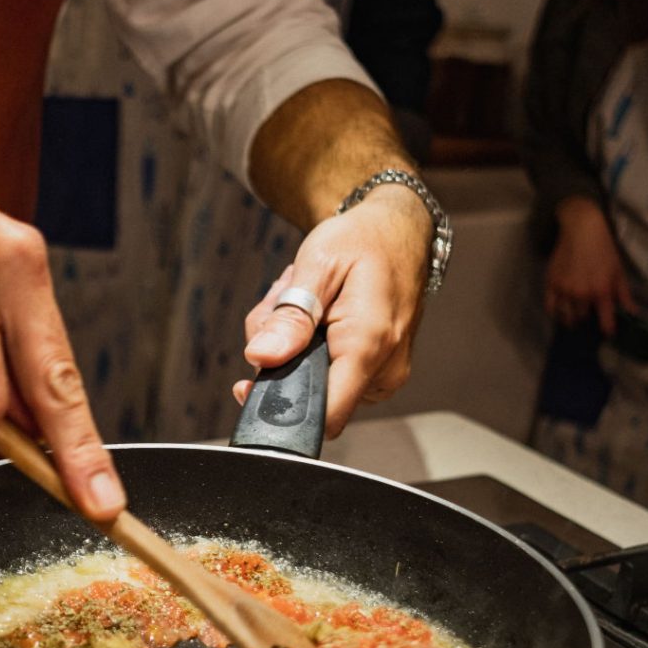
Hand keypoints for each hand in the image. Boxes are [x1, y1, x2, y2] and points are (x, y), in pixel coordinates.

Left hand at [234, 186, 430, 437]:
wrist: (398, 231)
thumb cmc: (361, 240)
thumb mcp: (317, 266)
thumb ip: (289, 316)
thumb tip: (261, 357)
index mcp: (369, 345)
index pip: (323, 416)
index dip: (280, 407)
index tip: (249, 382)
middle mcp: (383, 370)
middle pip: (307, 394)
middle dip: (280, 356)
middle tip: (283, 305)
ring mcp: (383, 375)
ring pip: (313, 383)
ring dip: (293, 346)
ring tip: (303, 301)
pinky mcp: (377, 373)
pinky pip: (329, 375)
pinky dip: (310, 348)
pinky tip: (315, 315)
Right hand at [545, 197, 634, 334]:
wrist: (582, 231)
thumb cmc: (605, 250)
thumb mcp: (619, 271)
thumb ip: (624, 295)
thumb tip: (633, 313)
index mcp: (601, 291)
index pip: (605, 322)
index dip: (608, 330)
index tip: (608, 332)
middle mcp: (582, 294)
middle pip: (583, 318)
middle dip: (587, 319)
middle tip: (589, 315)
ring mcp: (564, 290)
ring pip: (566, 316)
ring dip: (571, 319)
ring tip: (574, 317)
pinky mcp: (551, 284)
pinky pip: (550, 307)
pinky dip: (555, 312)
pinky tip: (560, 311)